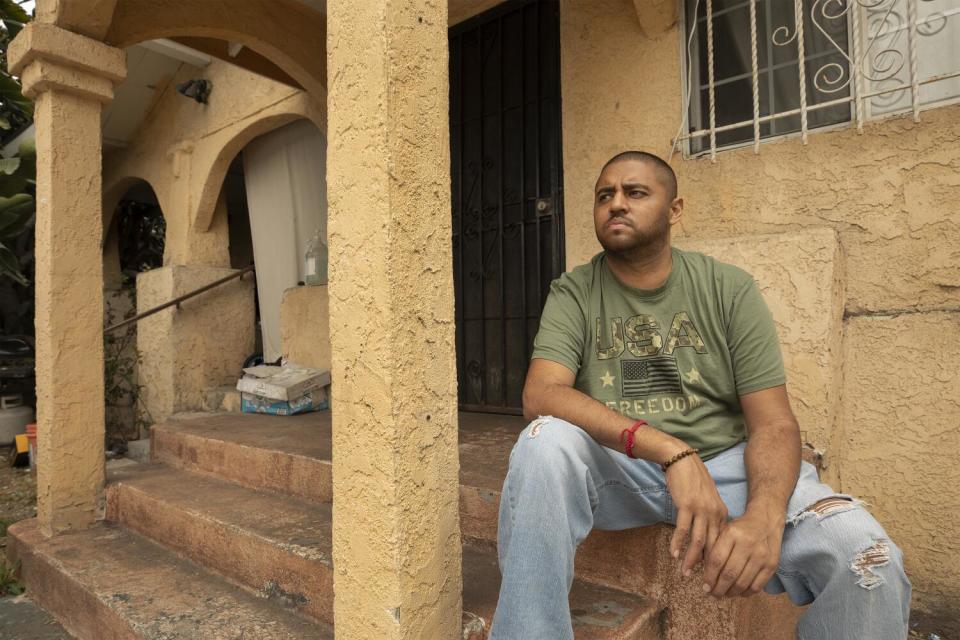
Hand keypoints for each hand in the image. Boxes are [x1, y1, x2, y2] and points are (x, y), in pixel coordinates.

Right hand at [664, 453, 728, 577]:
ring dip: (692, 560)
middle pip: (712, 545)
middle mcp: (714, 513)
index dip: (716, 561)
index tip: (711, 575)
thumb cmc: (692, 479)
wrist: (682, 459)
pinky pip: (683, 529)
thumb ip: (709, 517)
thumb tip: (706, 538)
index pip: (721, 542)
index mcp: (721, 513)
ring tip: (685, 574)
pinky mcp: (687, 505)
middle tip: (701, 583)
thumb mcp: (707, 499)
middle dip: (707, 567)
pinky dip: (679, 544)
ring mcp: (701, 509)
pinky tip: (674, 555)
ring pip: (698, 541)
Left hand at [702, 511, 783, 597]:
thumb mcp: (724, 531)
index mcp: (731, 534)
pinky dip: (745, 593)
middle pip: (729, 574)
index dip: (709, 577)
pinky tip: (738, 593)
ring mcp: (761, 556)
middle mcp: (747, 544)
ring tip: (723, 595)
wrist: (766, 520)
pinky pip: (757, 586)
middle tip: (712, 595)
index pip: (716, 560)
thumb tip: (704, 574)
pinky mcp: (772, 565)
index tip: (704, 587)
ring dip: (731, 593)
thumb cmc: (740, 528)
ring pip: (742, 583)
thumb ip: (714, 549)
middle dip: (718, 589)